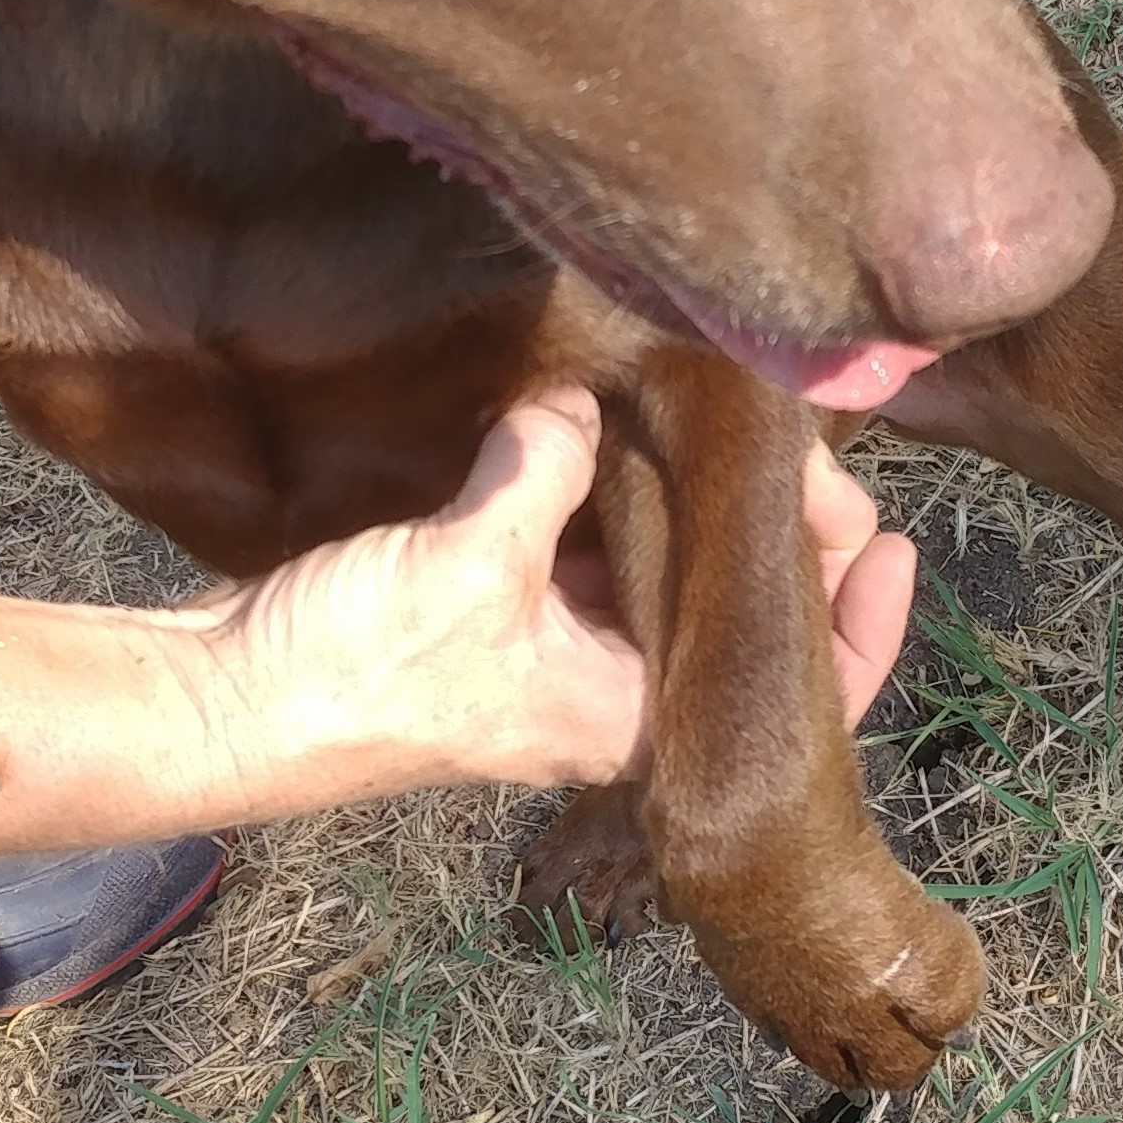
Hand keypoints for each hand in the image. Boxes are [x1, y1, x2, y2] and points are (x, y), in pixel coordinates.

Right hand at [202, 389, 917, 810]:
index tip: (889, 539)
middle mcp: (614, 690)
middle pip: (735, 609)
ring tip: (736, 409)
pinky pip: (589, 534)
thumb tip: (577, 406)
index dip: (858, 626)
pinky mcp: (501, 600)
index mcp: (635, 717)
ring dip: (696, 494)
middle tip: (801, 436)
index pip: (793, 698)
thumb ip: (547, 469)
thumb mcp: (474, 563)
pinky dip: (613, 480)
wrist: (233, 700)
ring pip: (666, 564)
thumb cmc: (362, 673)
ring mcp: (559, 646)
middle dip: (779, 524)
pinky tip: (618, 412)